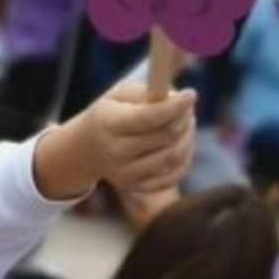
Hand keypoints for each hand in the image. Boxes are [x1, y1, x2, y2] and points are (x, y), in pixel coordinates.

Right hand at [34, 83, 195, 203]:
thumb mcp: (120, 94)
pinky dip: (183, 158)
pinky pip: (174, 175)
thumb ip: (149, 91)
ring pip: (174, 155)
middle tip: (187, 108)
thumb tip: (179, 99)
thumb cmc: (112, 113)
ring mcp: (125, 174)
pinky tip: (178, 144)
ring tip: (183, 124)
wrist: (87, 150)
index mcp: (108, 124)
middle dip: (184, 117)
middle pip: (166, 136)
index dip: (174, 106)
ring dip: (187, 136)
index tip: (190, 94)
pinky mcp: (137, 187)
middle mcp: (115, 152)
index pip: (147, 117)